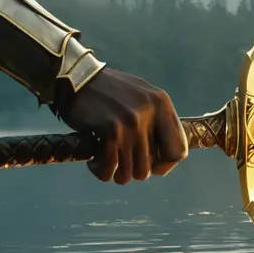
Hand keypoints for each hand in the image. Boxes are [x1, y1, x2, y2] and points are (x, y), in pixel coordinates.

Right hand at [56, 68, 187, 183]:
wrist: (75, 78)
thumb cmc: (108, 90)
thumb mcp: (141, 95)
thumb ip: (156, 120)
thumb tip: (168, 155)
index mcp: (162, 104)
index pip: (179, 151)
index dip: (166, 165)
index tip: (153, 168)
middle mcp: (151, 113)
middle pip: (151, 167)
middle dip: (135, 171)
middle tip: (122, 163)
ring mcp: (132, 123)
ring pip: (132, 172)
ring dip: (118, 174)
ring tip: (107, 165)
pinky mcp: (112, 131)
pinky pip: (110, 169)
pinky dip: (102, 171)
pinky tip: (95, 163)